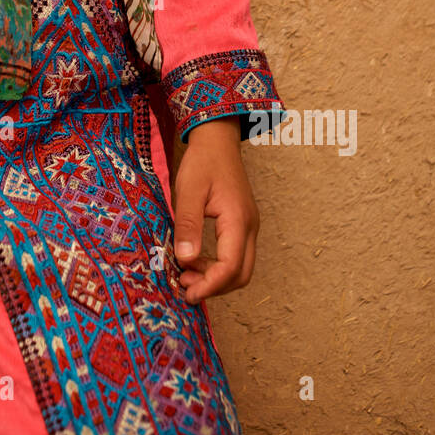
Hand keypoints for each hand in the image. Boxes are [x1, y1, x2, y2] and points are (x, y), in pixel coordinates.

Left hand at [171, 116, 259, 303]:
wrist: (217, 141)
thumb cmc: (203, 162)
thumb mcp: (189, 192)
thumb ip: (188, 225)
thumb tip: (186, 260)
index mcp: (238, 221)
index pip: (230, 267)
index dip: (210, 286)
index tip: (188, 294)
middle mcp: (249, 227)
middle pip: (241, 274)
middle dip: (215, 287)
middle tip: (185, 288)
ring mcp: (248, 226)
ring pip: (240, 267)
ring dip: (216, 278)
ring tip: (186, 275)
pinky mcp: (242, 224)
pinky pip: (236, 255)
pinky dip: (217, 266)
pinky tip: (195, 260)